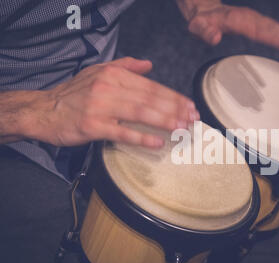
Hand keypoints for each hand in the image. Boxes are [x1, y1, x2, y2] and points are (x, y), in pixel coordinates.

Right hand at [20, 57, 198, 147]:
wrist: (44, 110)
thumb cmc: (74, 94)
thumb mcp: (97, 71)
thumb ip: (125, 66)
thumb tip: (149, 64)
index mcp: (113, 75)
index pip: (151, 86)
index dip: (173, 97)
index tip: (190, 106)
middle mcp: (108, 88)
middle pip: (150, 99)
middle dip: (176, 109)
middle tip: (193, 118)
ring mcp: (100, 107)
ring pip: (140, 113)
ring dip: (165, 121)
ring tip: (183, 128)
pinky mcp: (92, 125)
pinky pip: (122, 132)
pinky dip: (141, 137)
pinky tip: (158, 142)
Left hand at [177, 0, 278, 52]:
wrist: (201, 9)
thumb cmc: (200, 20)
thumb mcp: (196, 26)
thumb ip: (204, 31)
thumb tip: (215, 37)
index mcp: (233, 19)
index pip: (255, 28)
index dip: (270, 35)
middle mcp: (245, 17)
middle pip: (267, 26)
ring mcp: (250, 20)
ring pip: (270, 26)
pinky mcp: (253, 23)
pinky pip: (268, 28)